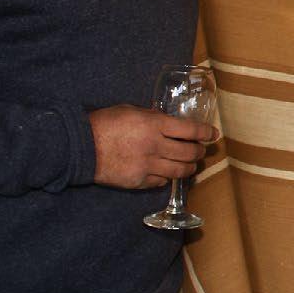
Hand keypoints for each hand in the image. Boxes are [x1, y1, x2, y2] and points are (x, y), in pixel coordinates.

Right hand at [88, 104, 216, 188]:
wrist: (80, 147)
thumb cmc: (104, 124)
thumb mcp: (131, 111)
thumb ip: (152, 117)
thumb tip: (168, 121)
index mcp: (155, 125)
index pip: (190, 130)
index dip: (205, 133)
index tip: (213, 134)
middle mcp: (155, 146)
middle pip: (189, 153)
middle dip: (199, 152)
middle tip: (201, 150)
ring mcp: (148, 166)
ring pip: (180, 171)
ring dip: (189, 168)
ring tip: (191, 165)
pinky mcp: (138, 181)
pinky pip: (161, 181)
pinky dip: (168, 177)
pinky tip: (168, 173)